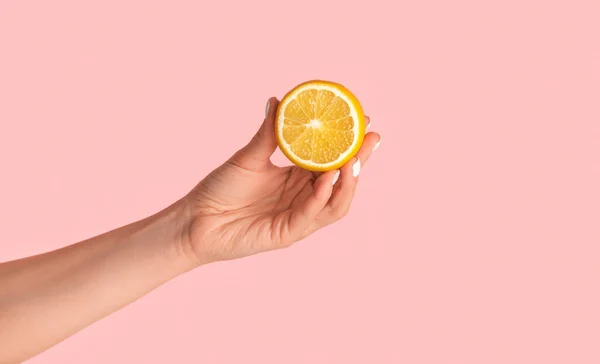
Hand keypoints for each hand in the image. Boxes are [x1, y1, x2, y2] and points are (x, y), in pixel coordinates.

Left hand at [181, 97, 380, 264]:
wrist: (195, 218)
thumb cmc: (219, 189)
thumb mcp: (248, 157)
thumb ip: (268, 134)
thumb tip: (278, 100)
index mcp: (297, 178)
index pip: (331, 160)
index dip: (350, 144)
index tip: (362, 119)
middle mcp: (302, 198)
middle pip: (340, 181)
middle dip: (359, 160)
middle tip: (370, 138)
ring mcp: (297, 217)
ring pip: (335, 203)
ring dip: (347, 182)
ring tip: (353, 159)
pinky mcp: (287, 233)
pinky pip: (311, 215)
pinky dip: (322, 197)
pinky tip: (327, 177)